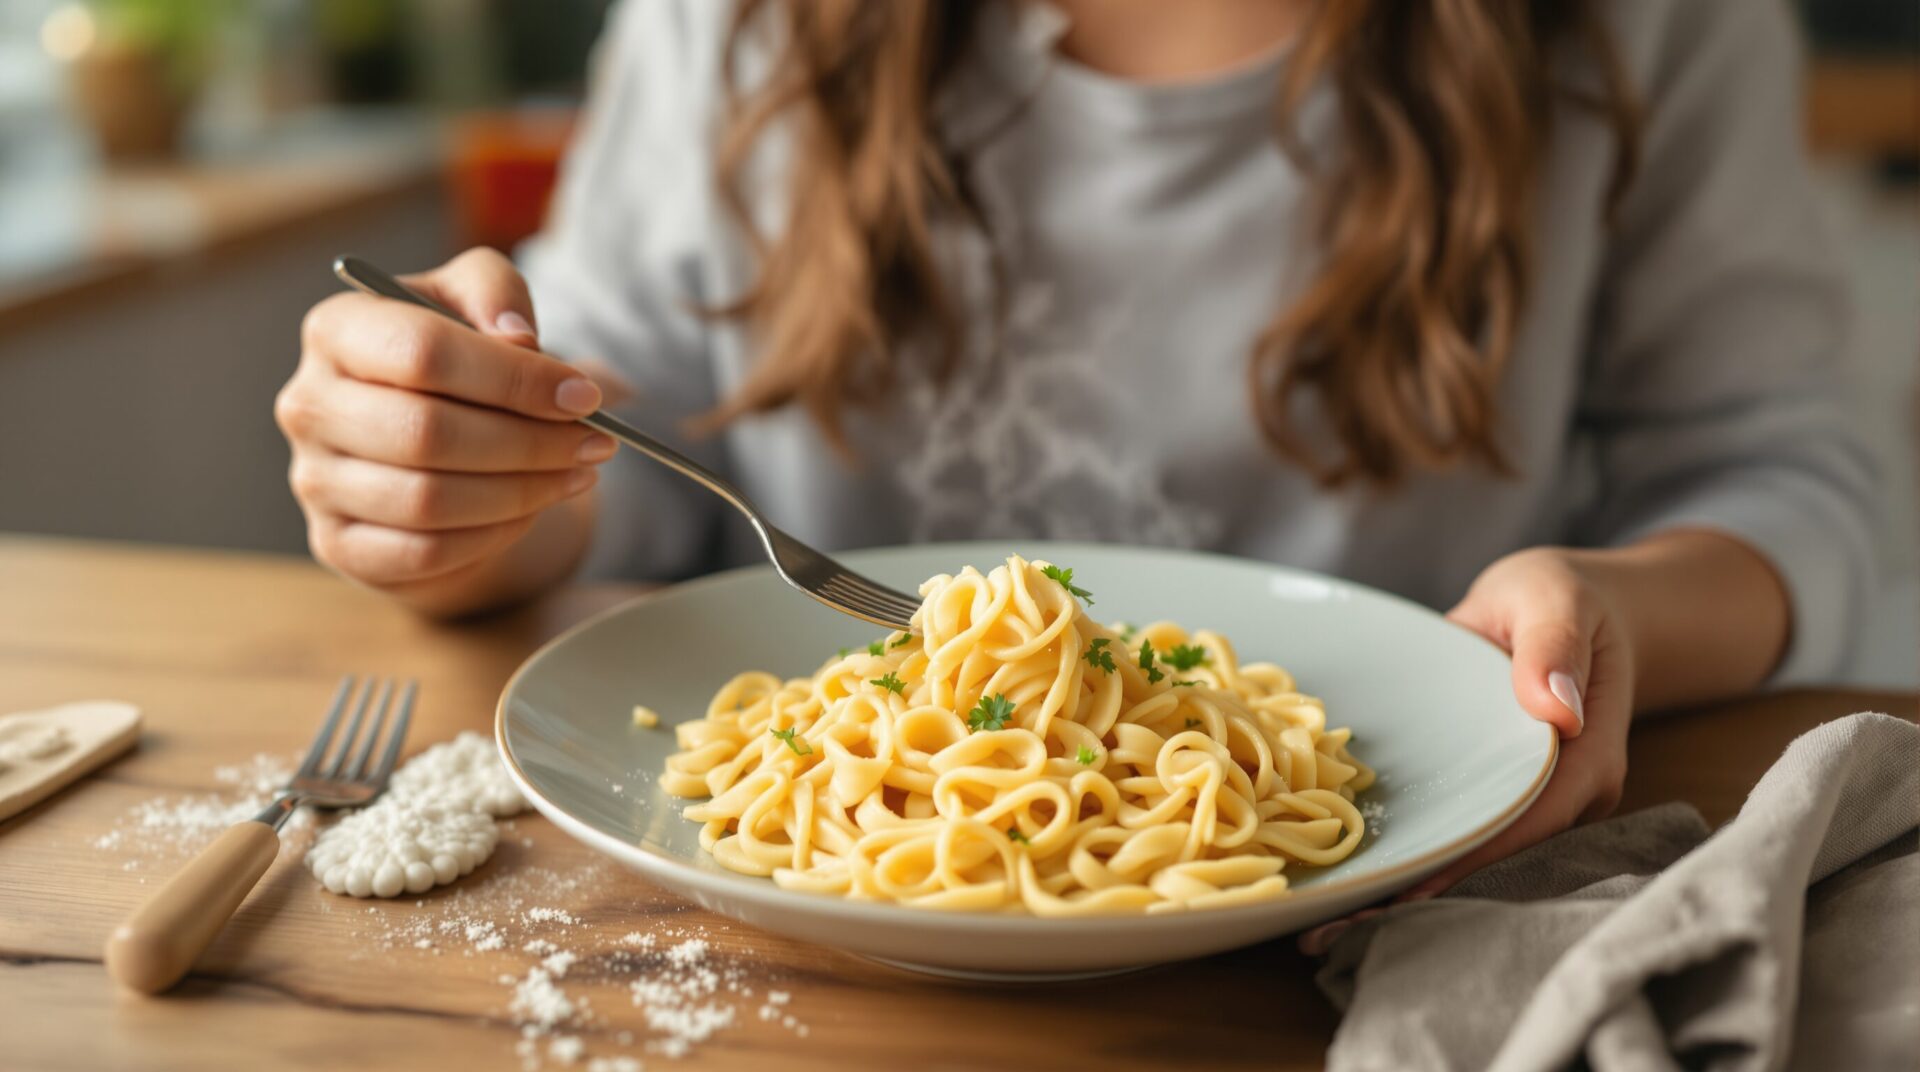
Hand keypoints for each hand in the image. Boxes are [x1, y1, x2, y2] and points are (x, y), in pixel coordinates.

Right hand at [276, 248, 610, 609]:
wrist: (426, 441)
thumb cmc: (456, 363)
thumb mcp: (476, 303)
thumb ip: (495, 293)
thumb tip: (518, 339)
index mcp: (336, 330)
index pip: (424, 352)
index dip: (514, 378)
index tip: (582, 395)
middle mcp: (309, 404)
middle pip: (427, 432)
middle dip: (529, 442)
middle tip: (595, 443)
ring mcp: (315, 480)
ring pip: (427, 500)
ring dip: (522, 491)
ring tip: (575, 474)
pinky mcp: (338, 543)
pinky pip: (423, 552)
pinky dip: (491, 535)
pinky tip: (528, 510)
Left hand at [1299, 547, 1633, 953]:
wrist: (1578, 605)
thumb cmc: (1566, 596)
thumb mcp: (1555, 599)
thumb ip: (1551, 647)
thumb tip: (1557, 709)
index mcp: (1589, 755)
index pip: (1531, 819)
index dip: (1472, 856)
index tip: (1409, 888)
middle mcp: (1570, 793)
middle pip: (1502, 856)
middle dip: (1428, 892)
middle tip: (1338, 928)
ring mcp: (1540, 799)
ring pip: (1482, 854)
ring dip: (1415, 887)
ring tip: (1332, 926)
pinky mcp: (1507, 793)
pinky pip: (1467, 831)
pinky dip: (1421, 856)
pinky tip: (1359, 885)